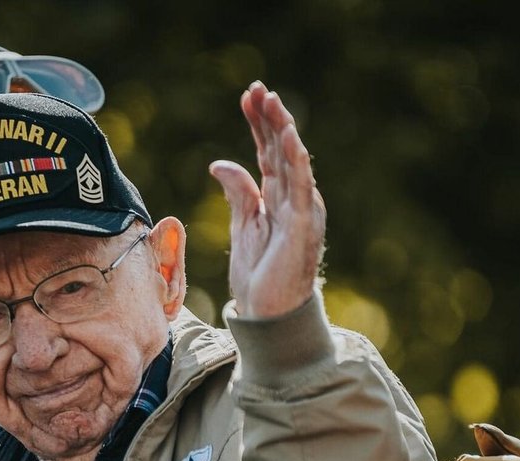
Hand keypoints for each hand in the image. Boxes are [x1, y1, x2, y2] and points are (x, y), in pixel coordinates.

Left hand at [209, 81, 325, 318]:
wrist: (267, 313)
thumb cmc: (259, 273)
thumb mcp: (242, 225)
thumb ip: (237, 192)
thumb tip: (218, 163)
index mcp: (277, 198)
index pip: (267, 152)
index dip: (258, 124)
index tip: (248, 97)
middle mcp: (293, 198)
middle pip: (280, 150)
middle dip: (269, 118)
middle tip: (258, 89)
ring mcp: (300, 210)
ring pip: (293, 161)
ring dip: (283, 130)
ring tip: (273, 102)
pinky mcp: (302, 226)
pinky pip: (299, 187)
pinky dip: (295, 161)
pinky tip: (288, 137)